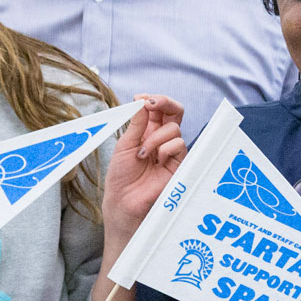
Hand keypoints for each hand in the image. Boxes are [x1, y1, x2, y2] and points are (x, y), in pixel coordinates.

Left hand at [101, 95, 186, 242]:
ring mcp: (171, 151)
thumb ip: (136, 123)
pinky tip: (157, 162)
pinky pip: (179, 144)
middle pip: (173, 111)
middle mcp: (161, 139)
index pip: (156, 109)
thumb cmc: (122, 177)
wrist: (125, 202)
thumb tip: (142, 100)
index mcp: (146, 132)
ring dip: (156, 138)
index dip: (151, 100)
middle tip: (151, 103)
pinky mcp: (179, 163)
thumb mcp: (125, 145)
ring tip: (143, 155)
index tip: (139, 98)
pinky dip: (166, 149)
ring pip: (174, 128)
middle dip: (164, 102)